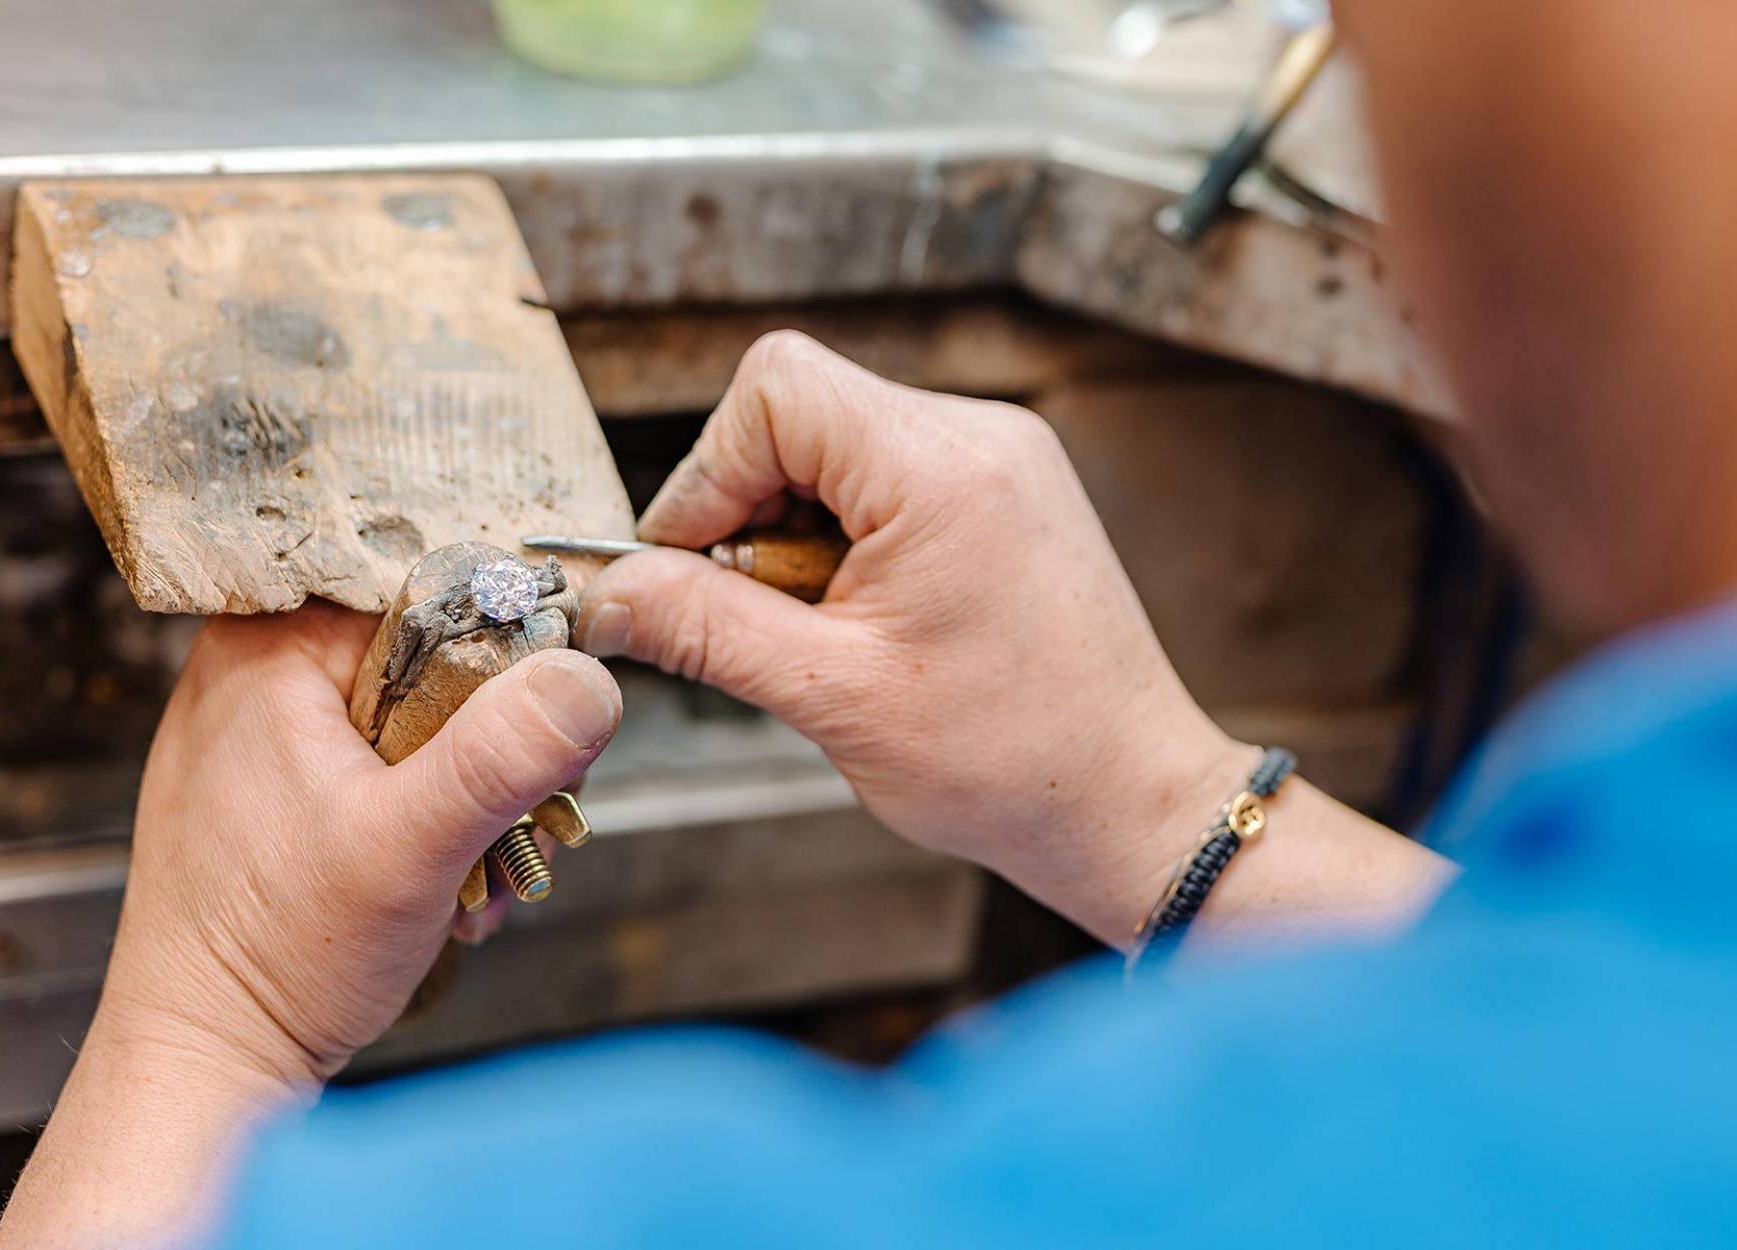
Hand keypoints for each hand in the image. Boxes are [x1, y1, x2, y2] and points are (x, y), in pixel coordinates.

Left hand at [0, 603, 623, 1247]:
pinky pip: (392, 763)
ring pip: (422, 711)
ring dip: (473, 784)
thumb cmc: (270, 960)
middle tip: (518, 803)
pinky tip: (447, 874)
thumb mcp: (408, 848)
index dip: (505, 628)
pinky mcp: (284, 788)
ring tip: (478, 858)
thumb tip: (588, 677)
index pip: (422, 575)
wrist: (204, 1067)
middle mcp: (259, 672)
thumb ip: (500, 756)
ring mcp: (268, 733)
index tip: (548, 691)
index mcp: (267, 647)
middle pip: (432, 646)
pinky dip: (436, 814)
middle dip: (494, 730)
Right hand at [579, 332, 1248, 943]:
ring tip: (830, 636)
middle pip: (801, 412)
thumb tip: (608, 593)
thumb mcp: (832, 696)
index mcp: (943, 466)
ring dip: (799, 536)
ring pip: (839, 449)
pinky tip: (868, 625)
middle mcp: (980, 436)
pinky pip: (888, 481)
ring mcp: (1001, 460)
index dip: (709, 476)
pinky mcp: (1007, 494)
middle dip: (752, 514)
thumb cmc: (1011, 761)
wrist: (1128, 801)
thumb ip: (706, 629)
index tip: (691, 571)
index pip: (775, 389)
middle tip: (768, 620)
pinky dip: (849, 544)